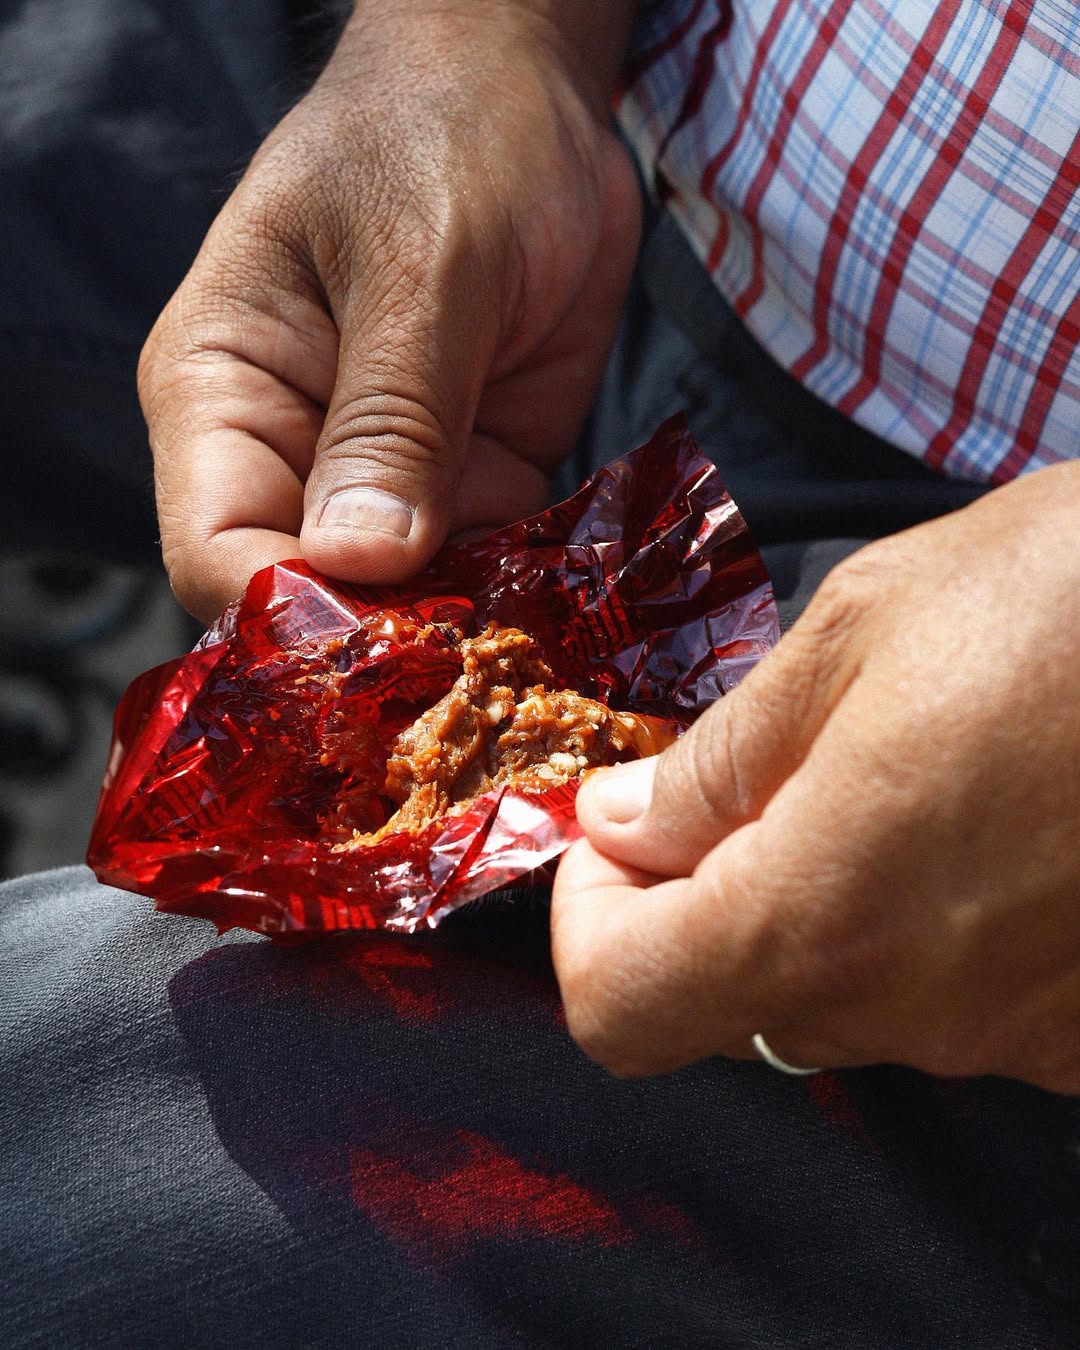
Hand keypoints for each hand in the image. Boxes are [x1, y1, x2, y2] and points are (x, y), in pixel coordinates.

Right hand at [139, 0, 639, 620]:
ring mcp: (384, 477)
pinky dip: (521, 600)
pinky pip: (484, 568)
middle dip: (385, 652)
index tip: (383, 663)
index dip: (291, 620)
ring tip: (529, 673)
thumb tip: (360, 562)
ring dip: (464, 640)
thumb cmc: (444, 136)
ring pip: (403, 604)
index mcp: (223, 394)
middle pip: (310, 600)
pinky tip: (567, 625)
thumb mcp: (421, 266)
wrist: (532, 99)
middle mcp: (290, 453)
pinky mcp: (468, 481)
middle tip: (471, 691)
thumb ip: (392, 414)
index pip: (218, 551)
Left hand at [552, 463, 1079, 1093]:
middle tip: (753, 776)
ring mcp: (1021, 1032)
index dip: (589, 919)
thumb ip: (721, 758)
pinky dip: (929, 923)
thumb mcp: (858, 630)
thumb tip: (626, 829)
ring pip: (847, 996)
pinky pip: (956, 995)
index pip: (621, 1006)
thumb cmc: (1075, 593)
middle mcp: (917, 1007)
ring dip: (825, 901)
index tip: (624, 832)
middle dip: (706, 897)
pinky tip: (985, 820)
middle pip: (730, 1000)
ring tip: (893, 773)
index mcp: (823, 912)